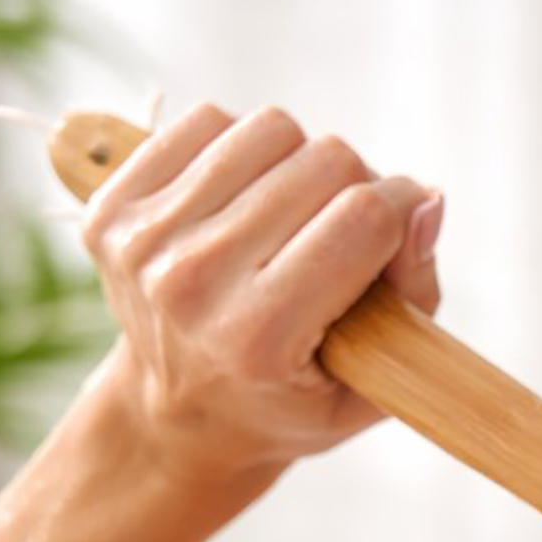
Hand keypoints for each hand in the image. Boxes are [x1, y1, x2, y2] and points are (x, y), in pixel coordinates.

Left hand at [79, 102, 444, 487]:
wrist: (181, 419)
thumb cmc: (291, 404)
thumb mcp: (372, 387)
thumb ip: (414, 297)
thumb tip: (427, 200)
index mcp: (259, 337)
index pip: (363, 218)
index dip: (404, 209)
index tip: (406, 225)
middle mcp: (192, 282)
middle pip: (323, 162)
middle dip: (359, 186)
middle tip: (351, 230)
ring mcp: (145, 239)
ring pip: (270, 130)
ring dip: (302, 163)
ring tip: (300, 214)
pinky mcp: (114, 207)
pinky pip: (209, 122)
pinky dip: (245, 150)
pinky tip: (251, 198)